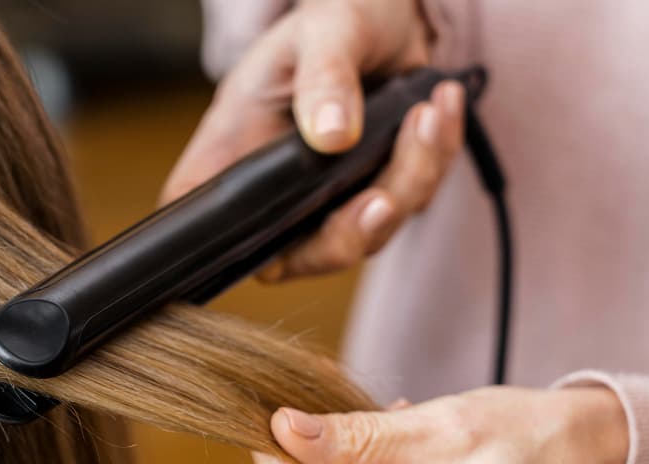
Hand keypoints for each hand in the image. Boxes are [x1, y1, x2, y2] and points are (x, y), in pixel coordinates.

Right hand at [162, 0, 464, 281]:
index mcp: (234, 153)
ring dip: (410, 178)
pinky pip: (414, 200)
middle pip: (304, 255)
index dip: (228, 246)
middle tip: (385, 196)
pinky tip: (441, 107)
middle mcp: (277, 191)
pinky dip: (435, 158)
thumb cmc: (334, 19)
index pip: (207, 222)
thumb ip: (323, 79)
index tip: (284, 227)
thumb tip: (331, 137)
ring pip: (370, 234)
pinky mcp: (376, 193)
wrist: (387, 14)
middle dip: (353, 231)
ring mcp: (329, 201)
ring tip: (427, 110)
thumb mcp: (322, 32)